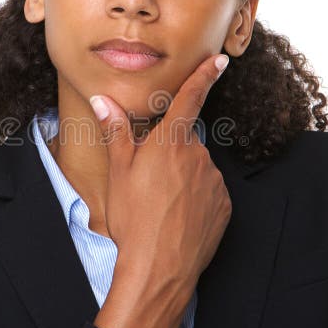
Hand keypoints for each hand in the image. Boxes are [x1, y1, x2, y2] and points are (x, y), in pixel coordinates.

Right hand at [89, 53, 231, 287]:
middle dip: (169, 153)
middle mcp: (198, 156)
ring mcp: (214, 181)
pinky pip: (209, 192)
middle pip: (184, 142)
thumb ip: (116, 131)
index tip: (220, 60)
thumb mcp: (118, 172)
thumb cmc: (133, 218)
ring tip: (160, 206)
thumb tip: (103, 100)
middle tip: (148, 181)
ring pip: (196, 168)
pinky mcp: (224, 205)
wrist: (159, 267)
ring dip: (182, 178)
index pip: (190, 98)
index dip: (205, 76)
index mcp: (170, 142)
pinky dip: (196, 199)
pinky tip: (178, 217)